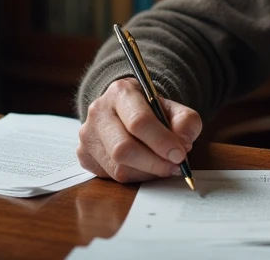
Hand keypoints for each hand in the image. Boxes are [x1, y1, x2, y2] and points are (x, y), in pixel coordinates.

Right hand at [77, 77, 201, 183]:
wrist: (124, 110)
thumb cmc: (149, 110)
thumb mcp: (172, 108)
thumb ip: (185, 121)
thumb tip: (184, 143)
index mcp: (120, 92)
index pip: (139, 121)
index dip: (162, 142)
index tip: (180, 154)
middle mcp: (98, 111)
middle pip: (123, 148)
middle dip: (154, 163)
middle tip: (174, 167)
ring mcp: (88, 134)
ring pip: (118, 167)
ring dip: (146, 173)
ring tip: (162, 166)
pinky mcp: (84, 155)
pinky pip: (111, 176)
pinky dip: (134, 177)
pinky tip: (144, 167)